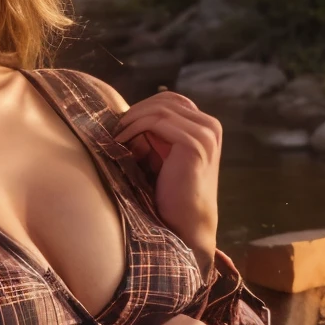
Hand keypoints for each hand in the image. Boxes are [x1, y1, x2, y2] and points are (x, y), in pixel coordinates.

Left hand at [113, 88, 221, 274]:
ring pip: (160, 109)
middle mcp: (210, 126)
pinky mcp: (195, 143)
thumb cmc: (170, 194)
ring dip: (132, 120)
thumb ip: (155, 135)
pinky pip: (157, 121)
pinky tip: (121, 141)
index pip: (171, 101)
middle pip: (166, 100)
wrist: (186, 224)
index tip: (121, 124)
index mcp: (206, 127)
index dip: (143, 108)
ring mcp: (205, 134)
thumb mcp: (162, 156)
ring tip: (115, 135)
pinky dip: (134, 127)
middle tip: (114, 128)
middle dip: (136, 111)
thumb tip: (124, 116)